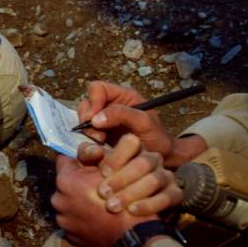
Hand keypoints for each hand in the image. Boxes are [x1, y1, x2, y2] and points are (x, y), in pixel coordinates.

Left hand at [51, 154, 155, 246]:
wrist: (131, 235)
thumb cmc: (124, 197)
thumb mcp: (111, 169)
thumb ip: (96, 157)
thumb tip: (91, 150)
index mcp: (65, 180)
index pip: (64, 160)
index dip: (78, 160)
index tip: (87, 163)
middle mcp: (58, 200)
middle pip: (66, 185)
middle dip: (78, 183)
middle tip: (95, 186)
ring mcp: (63, 220)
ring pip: (68, 204)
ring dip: (79, 202)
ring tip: (97, 205)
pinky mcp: (69, 236)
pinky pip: (73, 222)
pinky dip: (82, 219)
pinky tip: (96, 219)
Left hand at [76, 135, 182, 215]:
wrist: (125, 218)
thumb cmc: (105, 186)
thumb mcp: (90, 169)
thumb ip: (88, 156)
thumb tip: (96, 152)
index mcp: (134, 149)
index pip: (131, 142)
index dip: (116, 156)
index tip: (102, 172)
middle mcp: (153, 159)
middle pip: (143, 163)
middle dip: (121, 179)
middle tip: (103, 193)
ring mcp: (166, 176)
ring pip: (154, 180)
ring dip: (131, 193)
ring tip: (112, 206)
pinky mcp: (175, 194)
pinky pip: (168, 197)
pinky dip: (149, 205)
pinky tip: (132, 211)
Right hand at [77, 81, 205, 166]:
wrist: (162, 158)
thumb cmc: (157, 138)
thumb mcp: (144, 123)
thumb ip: (121, 114)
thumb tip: (95, 118)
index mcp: (123, 96)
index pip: (98, 88)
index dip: (93, 100)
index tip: (94, 118)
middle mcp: (111, 105)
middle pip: (87, 103)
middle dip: (88, 117)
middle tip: (97, 134)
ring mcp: (105, 120)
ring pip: (85, 118)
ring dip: (88, 129)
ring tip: (100, 141)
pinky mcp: (101, 134)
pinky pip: (87, 132)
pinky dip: (89, 138)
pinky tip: (100, 146)